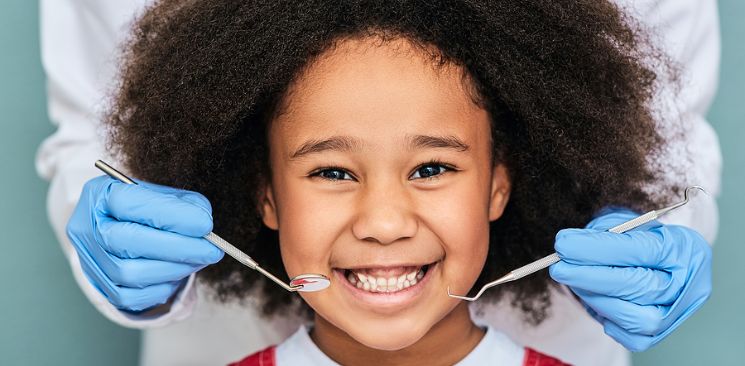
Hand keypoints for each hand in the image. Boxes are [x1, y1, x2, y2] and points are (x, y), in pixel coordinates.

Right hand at [66, 176, 223, 311]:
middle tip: (211, 249)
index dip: (171, 215)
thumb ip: (184, 203)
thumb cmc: (146, 208)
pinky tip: (178, 273)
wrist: (121, 228)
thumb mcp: (163, 194)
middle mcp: (86, 228)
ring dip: (173, 268)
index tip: (205, 224)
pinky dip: (162, 287)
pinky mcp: (101, 287)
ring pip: (130, 273)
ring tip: (198, 259)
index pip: (130, 203)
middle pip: (127, 241)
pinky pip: (132, 296)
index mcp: (98, 195)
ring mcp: (90, 260)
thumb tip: (204, 225)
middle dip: (177, 247)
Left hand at [549, 208, 711, 351]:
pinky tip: (596, 299)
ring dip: (595, 298)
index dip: (598, 249)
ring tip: (575, 281)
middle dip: (591, 277)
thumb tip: (568, 247)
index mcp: (684, 248)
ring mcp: (676, 314)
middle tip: (559, 267)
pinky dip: (606, 318)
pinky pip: (629, 337)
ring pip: (634, 317)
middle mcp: (688, 285)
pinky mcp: (659, 335)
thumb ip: (603, 233)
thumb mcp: (625, 223)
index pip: (641, 250)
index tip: (563, 244)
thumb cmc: (640, 239)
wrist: (662, 263)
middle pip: (640, 287)